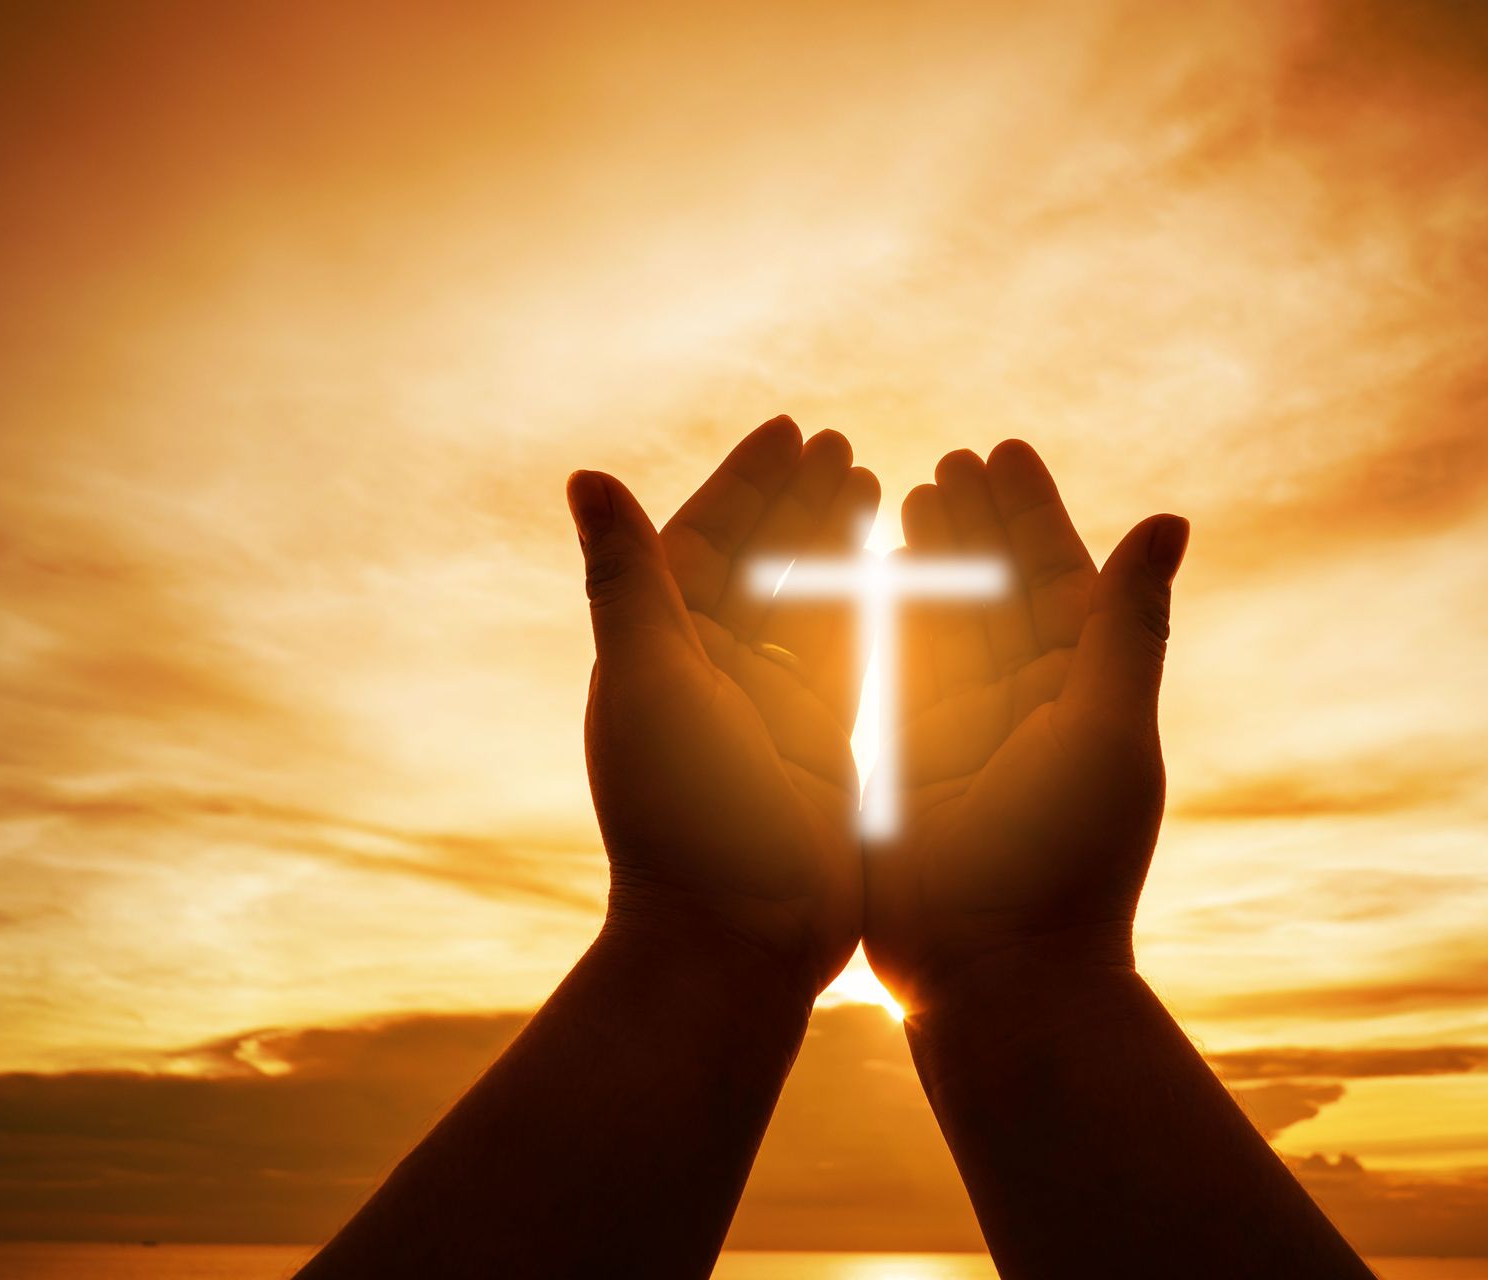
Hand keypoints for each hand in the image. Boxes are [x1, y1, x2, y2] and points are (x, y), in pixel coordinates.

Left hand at [568, 416, 877, 996]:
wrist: (734, 940)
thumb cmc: (682, 814)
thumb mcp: (649, 683)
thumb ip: (627, 579)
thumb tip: (584, 477)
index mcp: (657, 653)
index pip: (702, 540)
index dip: (744, 482)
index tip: (790, 429)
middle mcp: (708, 675)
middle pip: (758, 562)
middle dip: (796, 501)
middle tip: (842, 444)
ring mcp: (766, 710)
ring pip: (806, 602)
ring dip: (834, 542)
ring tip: (874, 482)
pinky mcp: (819, 746)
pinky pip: (847, 656)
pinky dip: (869, 608)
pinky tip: (903, 568)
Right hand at [862, 441, 1188, 1008]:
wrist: (1000, 978)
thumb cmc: (1068, 860)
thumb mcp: (1107, 732)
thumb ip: (1127, 624)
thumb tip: (1170, 519)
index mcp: (1080, 693)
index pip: (1056, 579)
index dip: (1030, 512)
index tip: (1002, 450)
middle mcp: (1022, 707)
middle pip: (993, 593)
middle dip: (971, 526)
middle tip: (945, 461)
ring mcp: (959, 736)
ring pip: (936, 626)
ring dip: (922, 562)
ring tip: (903, 496)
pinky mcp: (902, 767)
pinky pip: (885, 677)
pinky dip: (873, 624)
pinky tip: (853, 576)